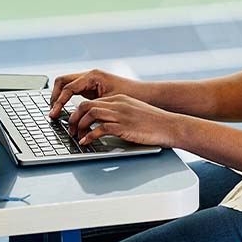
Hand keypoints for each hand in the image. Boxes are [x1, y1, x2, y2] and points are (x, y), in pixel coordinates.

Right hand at [48, 69, 139, 119]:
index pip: (68, 87)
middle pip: (62, 81)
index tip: (54, 114)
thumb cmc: (132, 96)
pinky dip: (67, 99)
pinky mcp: (92, 88)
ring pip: (66, 85)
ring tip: (56, 113)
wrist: (147, 95)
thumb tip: (77, 116)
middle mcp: (90, 75)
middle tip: (52, 112)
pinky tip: (67, 111)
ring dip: (59, 98)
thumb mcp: (109, 102)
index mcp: (93, 76)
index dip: (58, 102)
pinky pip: (74, 91)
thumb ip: (91, 107)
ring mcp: (90, 81)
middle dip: (54, 96)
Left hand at [68, 94, 185, 147]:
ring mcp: (121, 114)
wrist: (170, 126)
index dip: (78, 112)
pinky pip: (101, 129)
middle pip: (87, 105)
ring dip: (79, 126)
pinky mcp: (124, 126)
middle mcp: (118, 103)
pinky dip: (90, 136)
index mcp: (119, 99)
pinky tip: (86, 142)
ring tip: (76, 136)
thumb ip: (119, 114)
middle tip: (70, 130)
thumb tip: (102, 125)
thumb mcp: (134, 112)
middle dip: (74, 118)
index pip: (92, 100)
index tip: (74, 121)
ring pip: (90, 114)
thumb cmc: (154, 123)